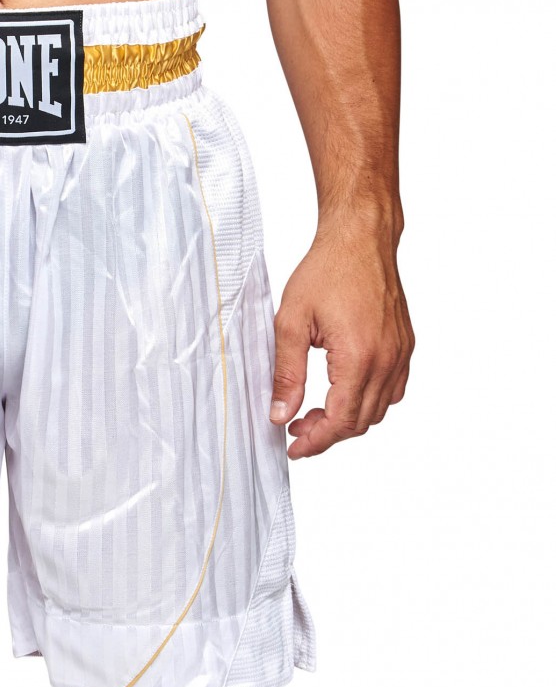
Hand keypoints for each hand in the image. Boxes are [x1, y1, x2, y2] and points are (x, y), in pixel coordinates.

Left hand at [270, 219, 413, 458]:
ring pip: (379, 409)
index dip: (316, 441)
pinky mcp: (405, 345)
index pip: (341, 420)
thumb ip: (286, 374)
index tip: (294, 447)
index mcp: (359, 357)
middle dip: (328, 433)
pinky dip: (369, 401)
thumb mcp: (291, 323)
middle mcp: (387, 359)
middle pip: (362, 421)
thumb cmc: (327, 271)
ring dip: (348, 419)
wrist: (360, 239)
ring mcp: (401, 353)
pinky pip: (393, 389)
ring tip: (315, 413)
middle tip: (297, 429)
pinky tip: (343, 392)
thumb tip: (281, 414)